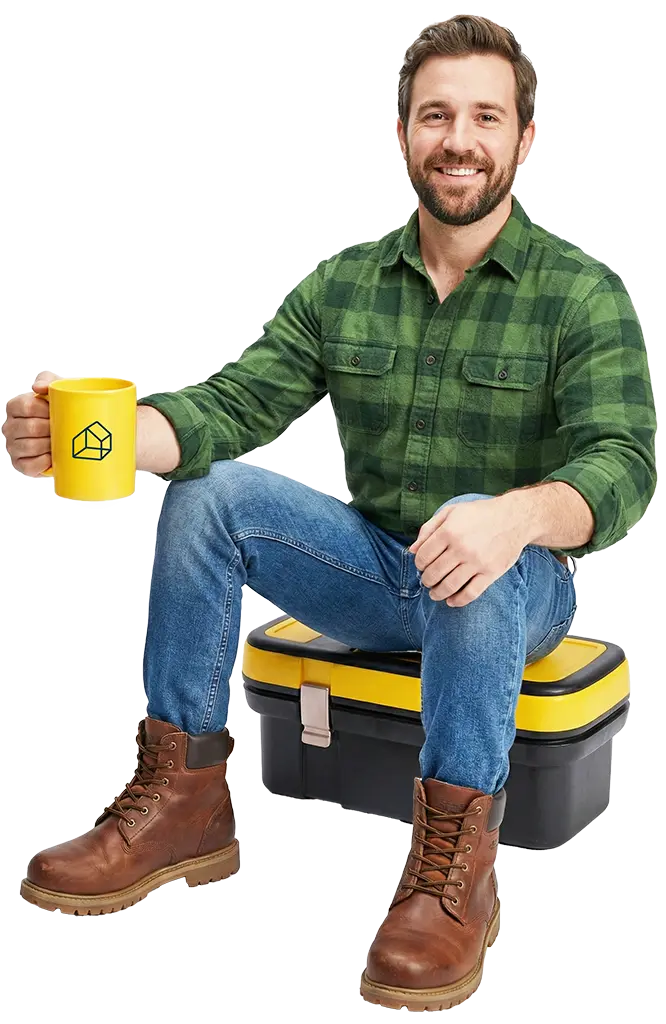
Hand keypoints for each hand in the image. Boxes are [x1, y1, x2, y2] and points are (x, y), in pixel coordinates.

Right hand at [2, 370, 60, 476]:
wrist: (68, 436)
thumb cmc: (59, 411)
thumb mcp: (55, 390)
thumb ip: (47, 380)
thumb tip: (37, 387)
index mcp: (15, 407)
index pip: (25, 406)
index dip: (45, 410)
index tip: (57, 412)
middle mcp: (10, 426)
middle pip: (30, 428)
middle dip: (51, 429)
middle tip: (64, 429)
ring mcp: (13, 446)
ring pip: (31, 447)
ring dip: (50, 445)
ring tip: (60, 442)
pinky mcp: (19, 464)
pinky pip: (30, 465)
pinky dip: (45, 462)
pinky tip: (53, 456)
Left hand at [408, 496, 527, 607]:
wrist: (515, 518)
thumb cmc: (479, 514)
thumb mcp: (451, 512)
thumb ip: (429, 529)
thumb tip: (411, 550)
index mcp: (449, 531)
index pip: (423, 556)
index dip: (418, 563)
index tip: (421, 565)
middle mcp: (461, 548)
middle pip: (433, 573)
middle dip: (426, 580)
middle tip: (426, 580)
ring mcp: (477, 562)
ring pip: (449, 586)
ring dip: (437, 593)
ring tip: (434, 593)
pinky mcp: (491, 573)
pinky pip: (470, 593)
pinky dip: (457, 601)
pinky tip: (451, 601)